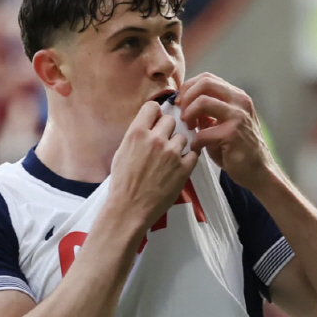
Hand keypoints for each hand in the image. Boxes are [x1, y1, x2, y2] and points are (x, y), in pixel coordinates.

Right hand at [109, 100, 198, 230]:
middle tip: (163, 143)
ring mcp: (171, 154)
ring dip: (178, 145)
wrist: (129, 209)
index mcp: (137, 133)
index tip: (156, 122)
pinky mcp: (183, 169)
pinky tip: (179, 166)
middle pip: (170, 120)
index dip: (155, 114)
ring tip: (170, 159)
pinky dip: (188, 159)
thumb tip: (148, 126)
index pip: (152, 107)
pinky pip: (194, 154)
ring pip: (183, 137)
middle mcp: (155, 139)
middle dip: (167, 130)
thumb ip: (136, 136)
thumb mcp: (122, 152)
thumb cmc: (122, 184)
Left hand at [177, 73, 276, 190]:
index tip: (180, 103)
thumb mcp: (223, 123)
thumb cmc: (238, 148)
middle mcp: (239, 101)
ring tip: (189, 128)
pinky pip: (202, 133)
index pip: (207, 78)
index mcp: (236, 96)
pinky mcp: (232, 134)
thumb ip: (208, 112)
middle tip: (182, 114)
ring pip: (202, 101)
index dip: (188, 88)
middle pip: (205, 83)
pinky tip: (196, 149)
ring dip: (189, 114)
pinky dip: (194, 142)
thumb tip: (186, 104)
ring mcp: (237, 116)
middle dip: (186, 97)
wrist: (258, 170)